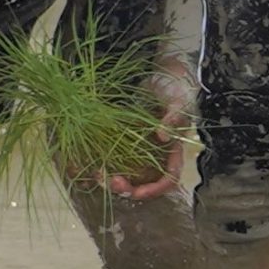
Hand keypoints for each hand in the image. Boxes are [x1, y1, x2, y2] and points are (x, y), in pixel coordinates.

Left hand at [107, 65, 191, 199]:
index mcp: (174, 150)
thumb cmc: (174, 87)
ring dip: (113, 180)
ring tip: (98, 174)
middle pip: (145, 182)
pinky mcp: (125, 142)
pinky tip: (91, 164)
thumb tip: (163, 137)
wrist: (162, 75)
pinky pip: (114, 159)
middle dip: (128, 188)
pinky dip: (103, 164)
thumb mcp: (177, 100)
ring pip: (127, 175)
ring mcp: (140, 149)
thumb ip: (173, 117)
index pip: (169, 178)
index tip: (136, 193)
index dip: (154, 189)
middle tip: (111, 181)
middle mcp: (158, 154)